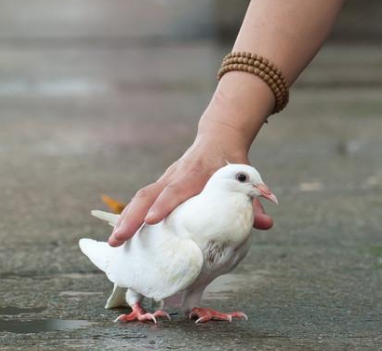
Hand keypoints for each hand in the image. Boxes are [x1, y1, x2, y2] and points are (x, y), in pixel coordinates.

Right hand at [108, 126, 272, 246]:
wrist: (218, 138)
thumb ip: (253, 202)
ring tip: (114, 243)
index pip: (177, 189)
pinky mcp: (159, 187)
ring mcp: (164, 181)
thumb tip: (267, 224)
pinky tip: (120, 235)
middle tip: (118, 239)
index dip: (164, 205)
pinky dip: (128, 217)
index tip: (152, 221)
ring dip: (125, 219)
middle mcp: (174, 177)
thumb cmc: (231, 162)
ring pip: (140, 198)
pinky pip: (140, 201)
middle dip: (131, 217)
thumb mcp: (245, 177)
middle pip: (148, 195)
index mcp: (195, 174)